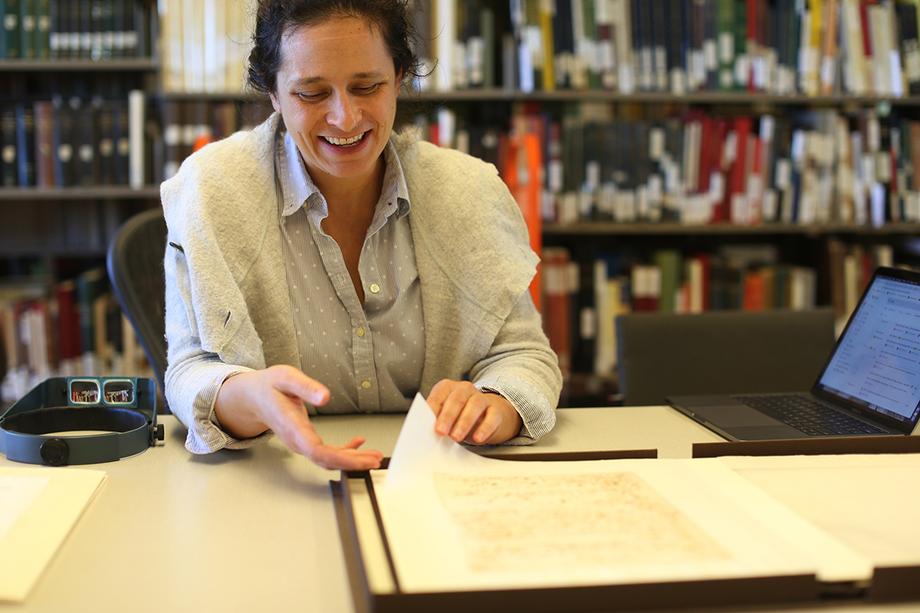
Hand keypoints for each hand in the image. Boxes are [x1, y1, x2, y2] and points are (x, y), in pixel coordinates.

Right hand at [215, 365, 382, 469]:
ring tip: (373, 456)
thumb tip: (325, 397)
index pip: (316, 450)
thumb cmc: (268, 386)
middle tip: (375, 460)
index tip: (360, 459)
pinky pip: (325, 452)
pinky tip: (358, 443)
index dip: (339, 458)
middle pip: (325, 459)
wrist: (252, 397)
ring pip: (327, 459)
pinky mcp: (305, 441)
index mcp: (291, 426)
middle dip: (352, 462)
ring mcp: (300, 443)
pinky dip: (343, 451)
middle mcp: (296, 440)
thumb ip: (305, 386)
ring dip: (351, 460)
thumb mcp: (285, 377)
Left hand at [426, 380, 522, 444]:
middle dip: (448, 416)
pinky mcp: (496, 411)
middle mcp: (465, 389)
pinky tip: (478, 438)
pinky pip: (492, 417)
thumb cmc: (458, 417)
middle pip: (457, 399)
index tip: (427, 422)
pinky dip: (485, 428)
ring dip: (465, 421)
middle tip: (441, 431)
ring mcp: (482, 398)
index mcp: (448, 388)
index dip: (433, 407)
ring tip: (456, 437)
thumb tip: (426, 432)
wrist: (486, 417)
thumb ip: (436, 420)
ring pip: (475, 405)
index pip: (440, 394)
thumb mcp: (445, 417)